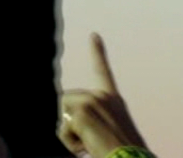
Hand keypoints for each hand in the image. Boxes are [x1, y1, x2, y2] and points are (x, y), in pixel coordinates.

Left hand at [58, 33, 148, 157]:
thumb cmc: (121, 151)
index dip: (98, 52)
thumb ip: (92, 116)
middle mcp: (102, 97)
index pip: (103, 71)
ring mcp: (90, 102)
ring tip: (90, 144)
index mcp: (114, 101)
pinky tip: (87, 147)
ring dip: (69, 134)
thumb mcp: (110, 128)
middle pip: (66, 101)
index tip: (93, 35)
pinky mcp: (80, 112)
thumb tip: (67, 118)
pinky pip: (62, 130)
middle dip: (68, 121)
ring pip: (62, 114)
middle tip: (89, 140)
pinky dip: (70, 144)